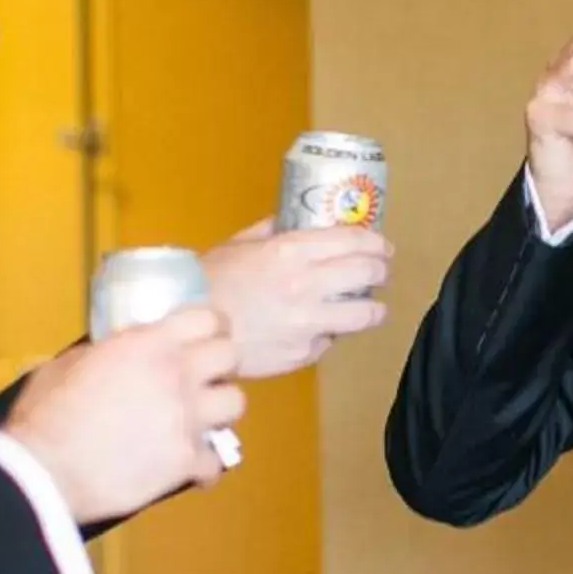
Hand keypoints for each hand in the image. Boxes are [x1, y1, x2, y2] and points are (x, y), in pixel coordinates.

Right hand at [2, 308, 246, 522]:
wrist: (43, 472)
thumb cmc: (44, 414)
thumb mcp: (67, 364)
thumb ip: (100, 353)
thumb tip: (106, 354)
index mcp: (149, 344)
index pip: (206, 318)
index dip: (210, 326)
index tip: (205, 336)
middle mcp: (178, 375)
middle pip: (231, 356)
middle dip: (220, 366)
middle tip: (203, 379)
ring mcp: (188, 419)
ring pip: (236, 404)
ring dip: (219, 411)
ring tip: (200, 420)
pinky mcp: (188, 461)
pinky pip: (218, 460)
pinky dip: (205, 465)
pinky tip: (189, 468)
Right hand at [201, 219, 393, 375]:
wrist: (189, 330)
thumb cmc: (209, 283)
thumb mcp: (238, 244)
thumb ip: (271, 231)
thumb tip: (292, 219)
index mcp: (291, 251)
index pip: (354, 241)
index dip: (376, 242)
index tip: (383, 246)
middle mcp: (306, 285)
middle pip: (368, 274)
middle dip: (381, 271)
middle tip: (380, 272)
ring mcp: (308, 322)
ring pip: (365, 314)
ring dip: (373, 308)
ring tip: (371, 307)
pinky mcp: (304, 353)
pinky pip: (330, 341)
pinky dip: (330, 334)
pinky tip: (320, 328)